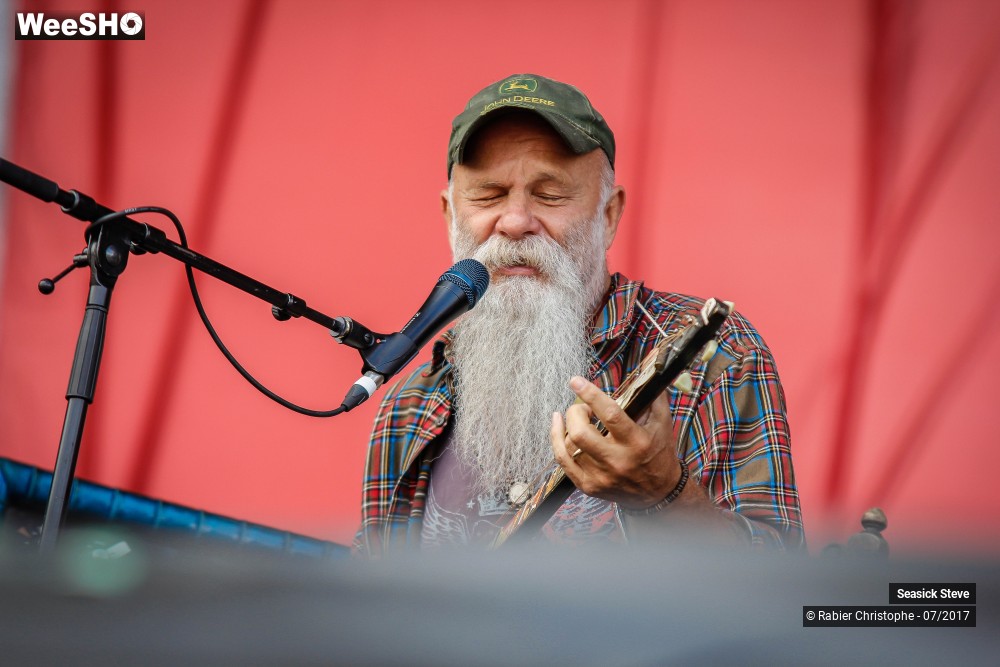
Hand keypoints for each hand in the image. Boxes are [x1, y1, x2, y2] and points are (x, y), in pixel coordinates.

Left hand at [550, 376, 681, 509]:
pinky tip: (557, 425)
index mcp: (636, 442)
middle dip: (576, 413)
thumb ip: (653, 396)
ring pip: (570, 446)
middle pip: (582, 433)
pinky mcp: (589, 486)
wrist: (658, 493)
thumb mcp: (663, 423)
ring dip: (568, 425)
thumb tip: (648, 370)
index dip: (591, 395)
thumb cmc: (659, 453)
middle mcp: (617, 460)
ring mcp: (601, 476)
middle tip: (582, 408)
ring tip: (577, 418)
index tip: (576, 381)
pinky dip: (556, 440)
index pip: (610, 414)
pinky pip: (563, 461)